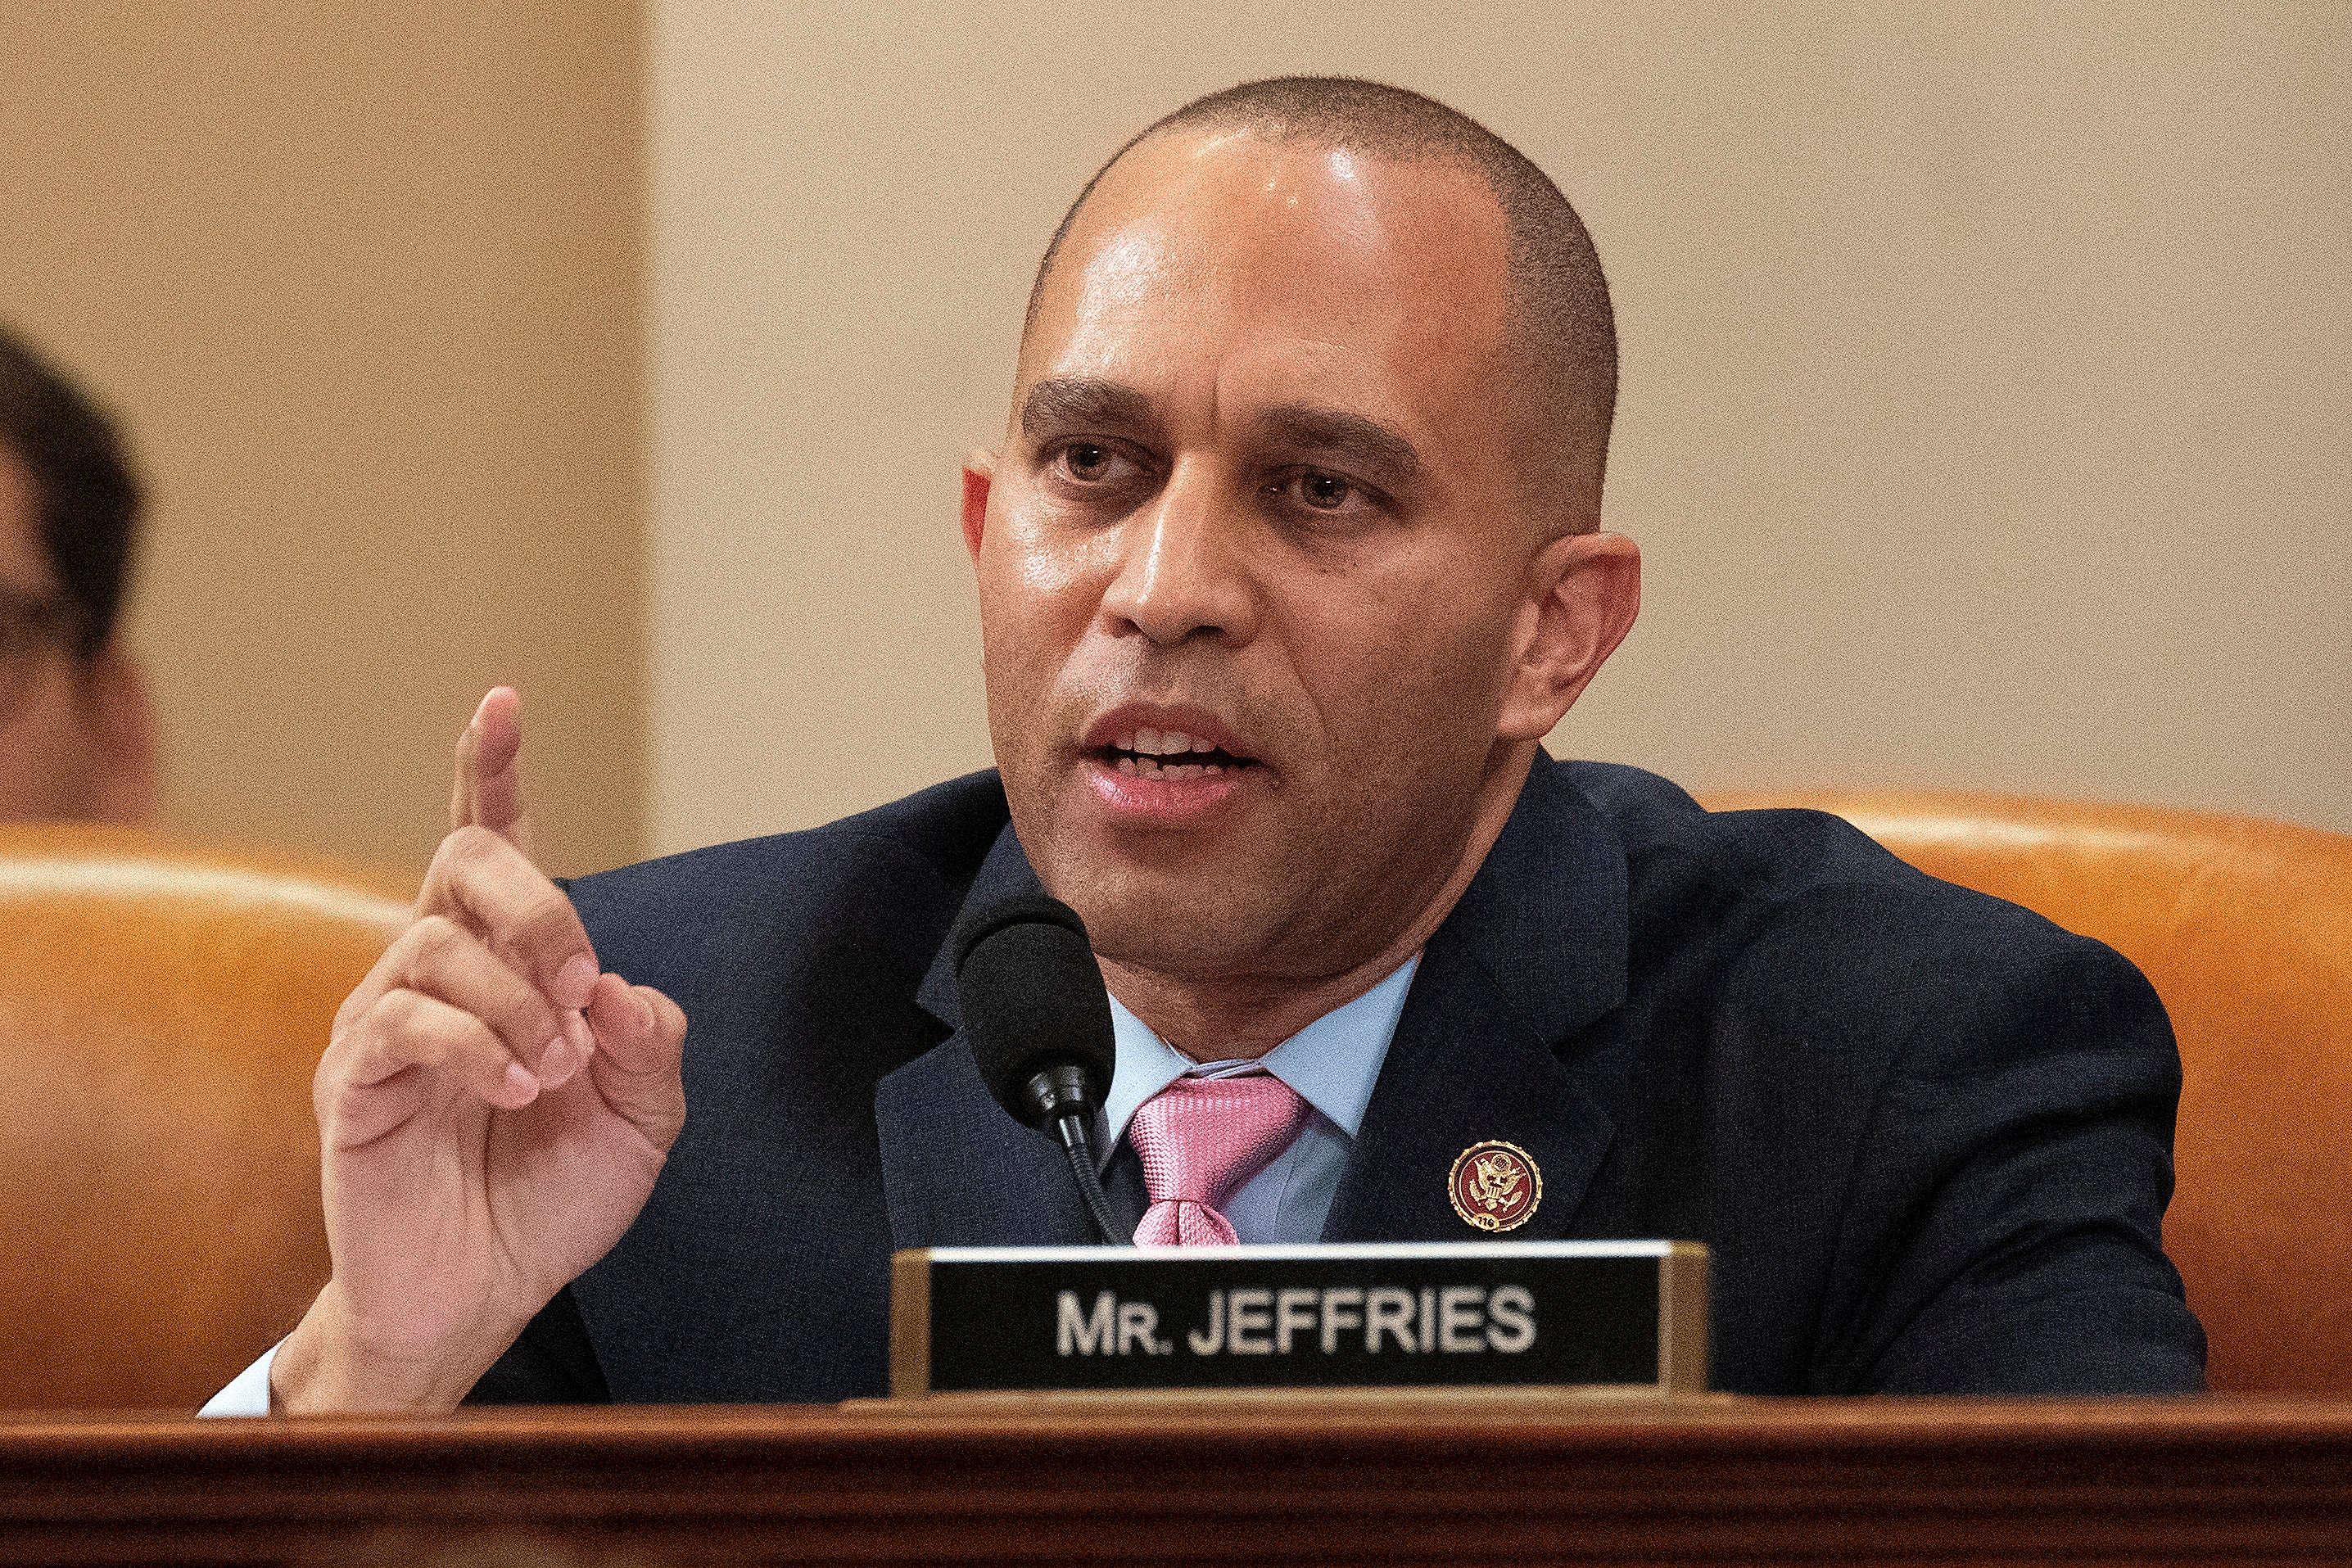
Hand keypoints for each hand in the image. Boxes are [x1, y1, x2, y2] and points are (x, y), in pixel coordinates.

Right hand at [273, 688, 686, 1412]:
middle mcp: (432, 972)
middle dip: (543, 907)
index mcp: (501, 964)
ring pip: (440, 944)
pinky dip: (480, 1048)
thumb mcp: (643, 1121)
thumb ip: (651, 1044)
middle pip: (466, 860)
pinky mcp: (350, 1081)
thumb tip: (621, 986)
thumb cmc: (550, 1198)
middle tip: (584, 986)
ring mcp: (383, 1022)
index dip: (492, 771)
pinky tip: (518, 1090)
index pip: (489, 843)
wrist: (483, 1297)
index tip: (502, 701)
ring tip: (554, 1074)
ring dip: (522, 1002)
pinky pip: (404, 1023)